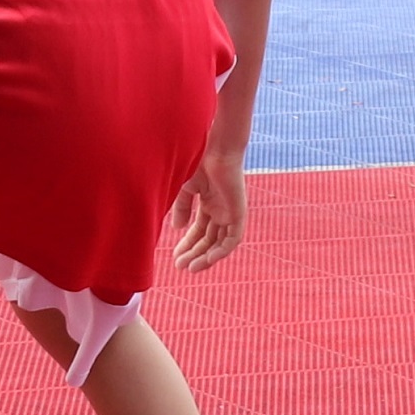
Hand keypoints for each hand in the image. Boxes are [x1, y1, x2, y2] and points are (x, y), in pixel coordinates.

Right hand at [164, 147, 247, 276]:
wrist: (215, 147)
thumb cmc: (200, 161)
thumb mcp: (186, 188)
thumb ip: (182, 208)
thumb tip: (177, 229)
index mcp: (210, 202)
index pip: (200, 231)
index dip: (188, 245)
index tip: (175, 258)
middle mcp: (221, 209)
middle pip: (209, 239)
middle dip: (194, 254)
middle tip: (179, 266)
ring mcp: (230, 211)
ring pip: (220, 243)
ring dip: (206, 257)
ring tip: (190, 267)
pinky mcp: (239, 212)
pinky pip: (233, 239)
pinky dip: (222, 251)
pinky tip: (208, 259)